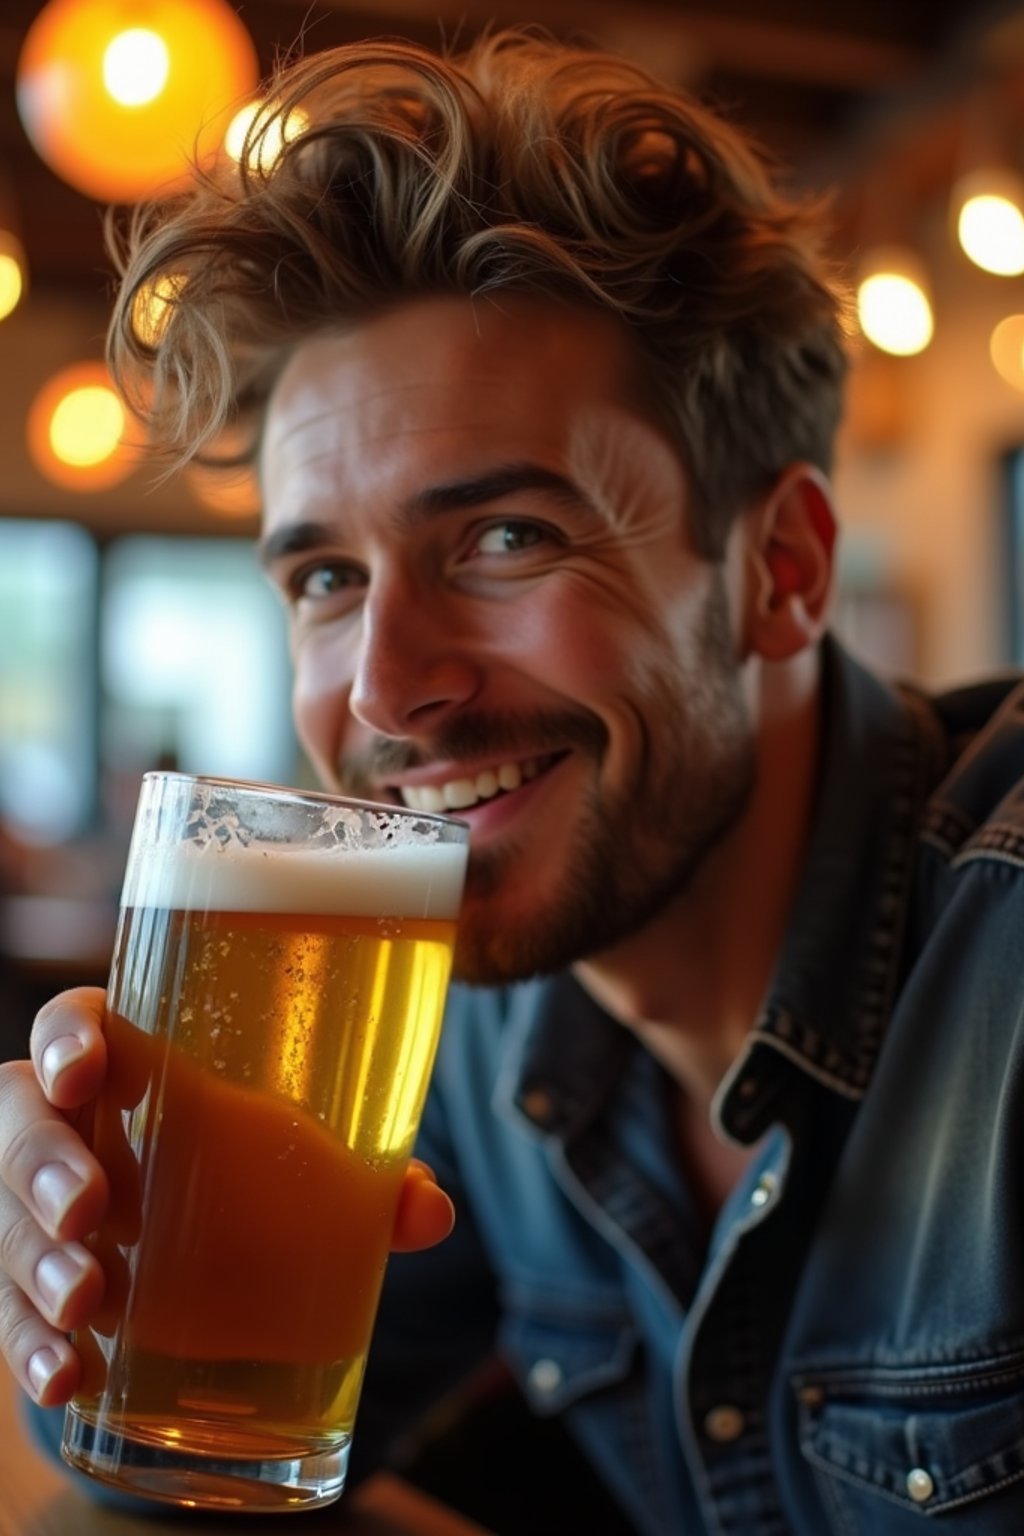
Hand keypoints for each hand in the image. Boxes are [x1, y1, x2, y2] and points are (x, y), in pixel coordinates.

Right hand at [0, 987, 453, 1407]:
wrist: (212, 1251)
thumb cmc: (252, 1175)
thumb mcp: (304, 1167)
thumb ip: (366, 1181)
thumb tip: (429, 1212)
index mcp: (130, 1068)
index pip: (74, 1026)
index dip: (67, 1039)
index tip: (85, 1074)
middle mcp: (70, 1128)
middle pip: (21, 1121)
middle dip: (43, 1164)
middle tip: (91, 1208)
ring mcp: (39, 1209)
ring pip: (6, 1219)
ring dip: (36, 1261)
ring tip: (88, 1300)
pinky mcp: (32, 1286)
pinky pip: (9, 1312)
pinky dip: (33, 1347)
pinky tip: (67, 1376)